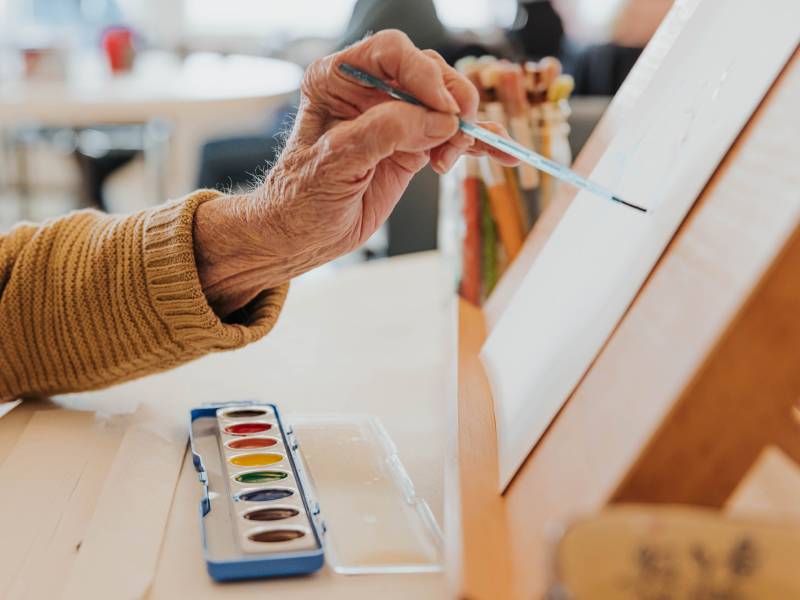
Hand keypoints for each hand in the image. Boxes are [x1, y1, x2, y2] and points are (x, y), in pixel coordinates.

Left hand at [193, 30, 519, 317]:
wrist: (301, 237)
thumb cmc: (300, 198)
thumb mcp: (334, 162)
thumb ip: (384, 133)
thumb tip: (441, 121)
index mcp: (338, 78)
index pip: (392, 52)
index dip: (423, 73)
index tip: (443, 109)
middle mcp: (371, 90)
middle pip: (429, 73)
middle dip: (449, 103)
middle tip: (451, 138)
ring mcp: (397, 118)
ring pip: (448, 104)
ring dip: (464, 128)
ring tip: (449, 161)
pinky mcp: (414, 146)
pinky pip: (454, 137)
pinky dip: (480, 145)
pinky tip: (505, 153)